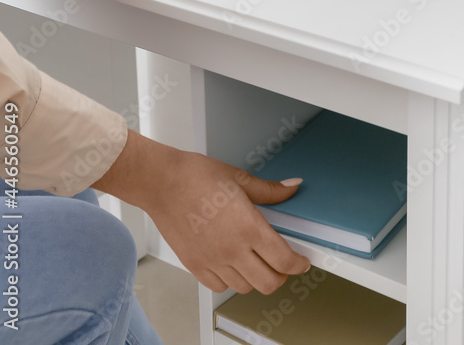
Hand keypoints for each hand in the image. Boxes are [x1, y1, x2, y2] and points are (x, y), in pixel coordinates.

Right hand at [93, 130, 309, 293]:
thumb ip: (270, 190)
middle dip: (282, 275)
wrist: (161, 182)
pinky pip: (220, 286)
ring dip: (257, 278)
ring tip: (257, 261)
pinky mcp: (195, 266)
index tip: (302, 261)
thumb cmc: (196, 176)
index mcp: (248, 227)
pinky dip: (231, 281)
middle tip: (283, 263)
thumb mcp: (240, 178)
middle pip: (269, 282)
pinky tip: (232, 264)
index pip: (284, 260)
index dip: (299, 264)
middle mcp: (232, 249)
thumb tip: (292, 186)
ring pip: (246, 287)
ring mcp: (213, 261)